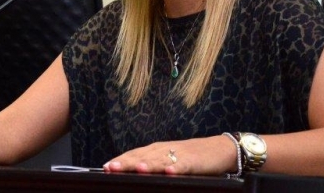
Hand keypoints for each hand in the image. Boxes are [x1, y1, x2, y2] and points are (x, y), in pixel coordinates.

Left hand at [102, 135, 237, 175]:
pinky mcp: (192, 162)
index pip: (134, 154)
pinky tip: (169, 172)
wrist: (218, 149)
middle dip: (125, 162)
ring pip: (159, 160)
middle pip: (142, 156)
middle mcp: (163, 150)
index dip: (119, 160)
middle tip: (110, 167)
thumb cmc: (190, 158)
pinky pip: (182, 165)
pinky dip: (176, 168)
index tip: (105, 167)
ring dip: (148, 164)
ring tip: (137, 169)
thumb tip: (133, 174)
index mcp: (155, 150)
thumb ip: (152, 166)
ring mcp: (178, 155)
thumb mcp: (167, 160)